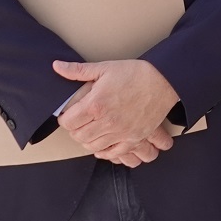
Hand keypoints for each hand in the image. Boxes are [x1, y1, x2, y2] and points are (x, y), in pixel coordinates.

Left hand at [54, 59, 181, 158]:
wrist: (164, 81)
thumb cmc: (136, 74)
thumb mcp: (104, 68)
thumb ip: (78, 70)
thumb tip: (57, 67)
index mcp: (96, 104)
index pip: (68, 122)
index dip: (65, 118)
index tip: (68, 115)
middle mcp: (107, 121)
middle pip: (78, 136)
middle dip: (74, 130)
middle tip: (78, 122)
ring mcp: (121, 132)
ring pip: (93, 146)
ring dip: (87, 140)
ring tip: (90, 131)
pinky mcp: (134, 138)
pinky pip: (114, 153)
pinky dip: (104, 152)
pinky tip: (102, 145)